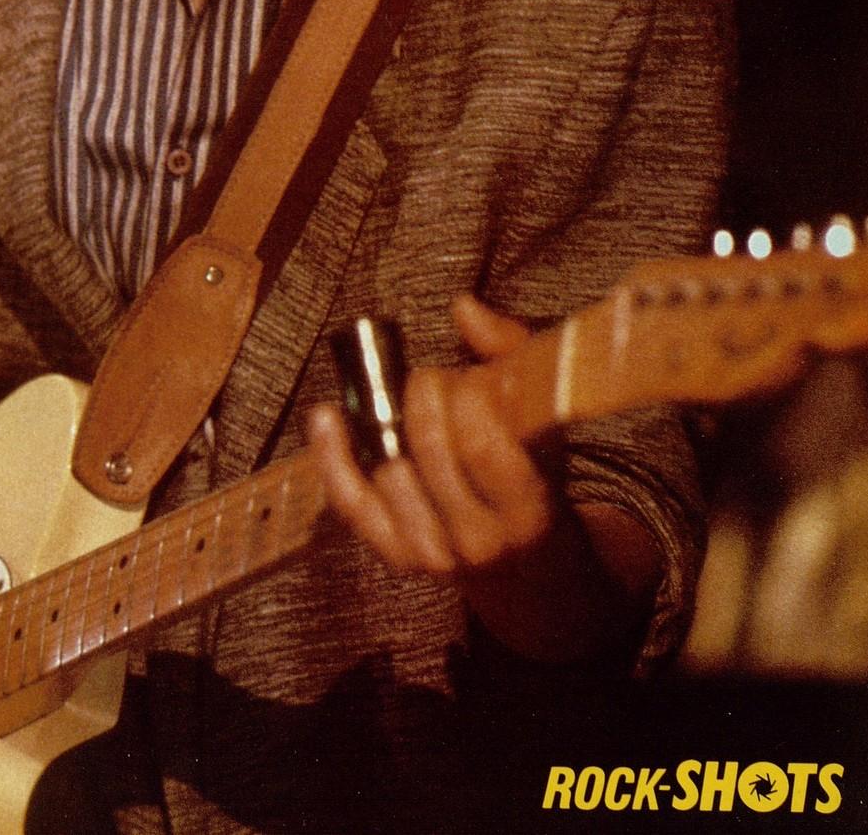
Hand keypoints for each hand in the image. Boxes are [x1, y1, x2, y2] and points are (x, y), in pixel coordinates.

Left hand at [308, 296, 551, 578]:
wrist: (524, 561)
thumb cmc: (531, 470)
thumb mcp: (539, 416)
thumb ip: (508, 353)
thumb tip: (462, 306)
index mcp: (526, 506)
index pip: (481, 444)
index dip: (465, 396)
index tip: (465, 377)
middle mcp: (482, 540)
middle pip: (432, 453)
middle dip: (425, 398)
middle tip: (432, 382)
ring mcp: (435, 554)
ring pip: (390, 473)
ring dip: (390, 424)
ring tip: (407, 408)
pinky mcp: (395, 556)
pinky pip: (351, 501)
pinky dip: (333, 455)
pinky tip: (327, 414)